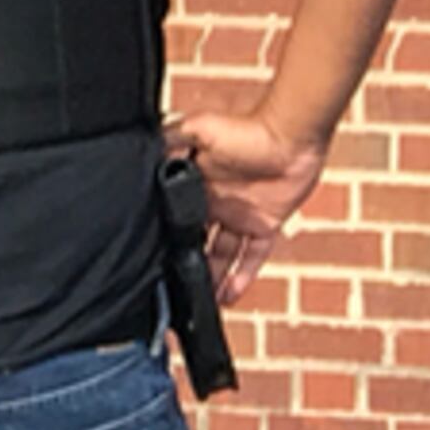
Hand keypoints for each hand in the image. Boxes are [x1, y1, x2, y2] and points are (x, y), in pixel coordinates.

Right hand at [163, 109, 327, 304]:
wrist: (289, 134)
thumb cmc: (245, 127)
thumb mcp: (197, 129)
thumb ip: (169, 140)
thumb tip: (141, 152)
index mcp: (196, 183)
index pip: (177, 216)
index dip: (166, 236)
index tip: (152, 258)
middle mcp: (217, 203)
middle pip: (197, 241)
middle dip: (186, 262)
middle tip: (172, 288)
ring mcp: (242, 216)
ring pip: (222, 256)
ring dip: (211, 277)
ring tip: (198, 301)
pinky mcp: (266, 225)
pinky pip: (252, 257)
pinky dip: (242, 277)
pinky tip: (228, 296)